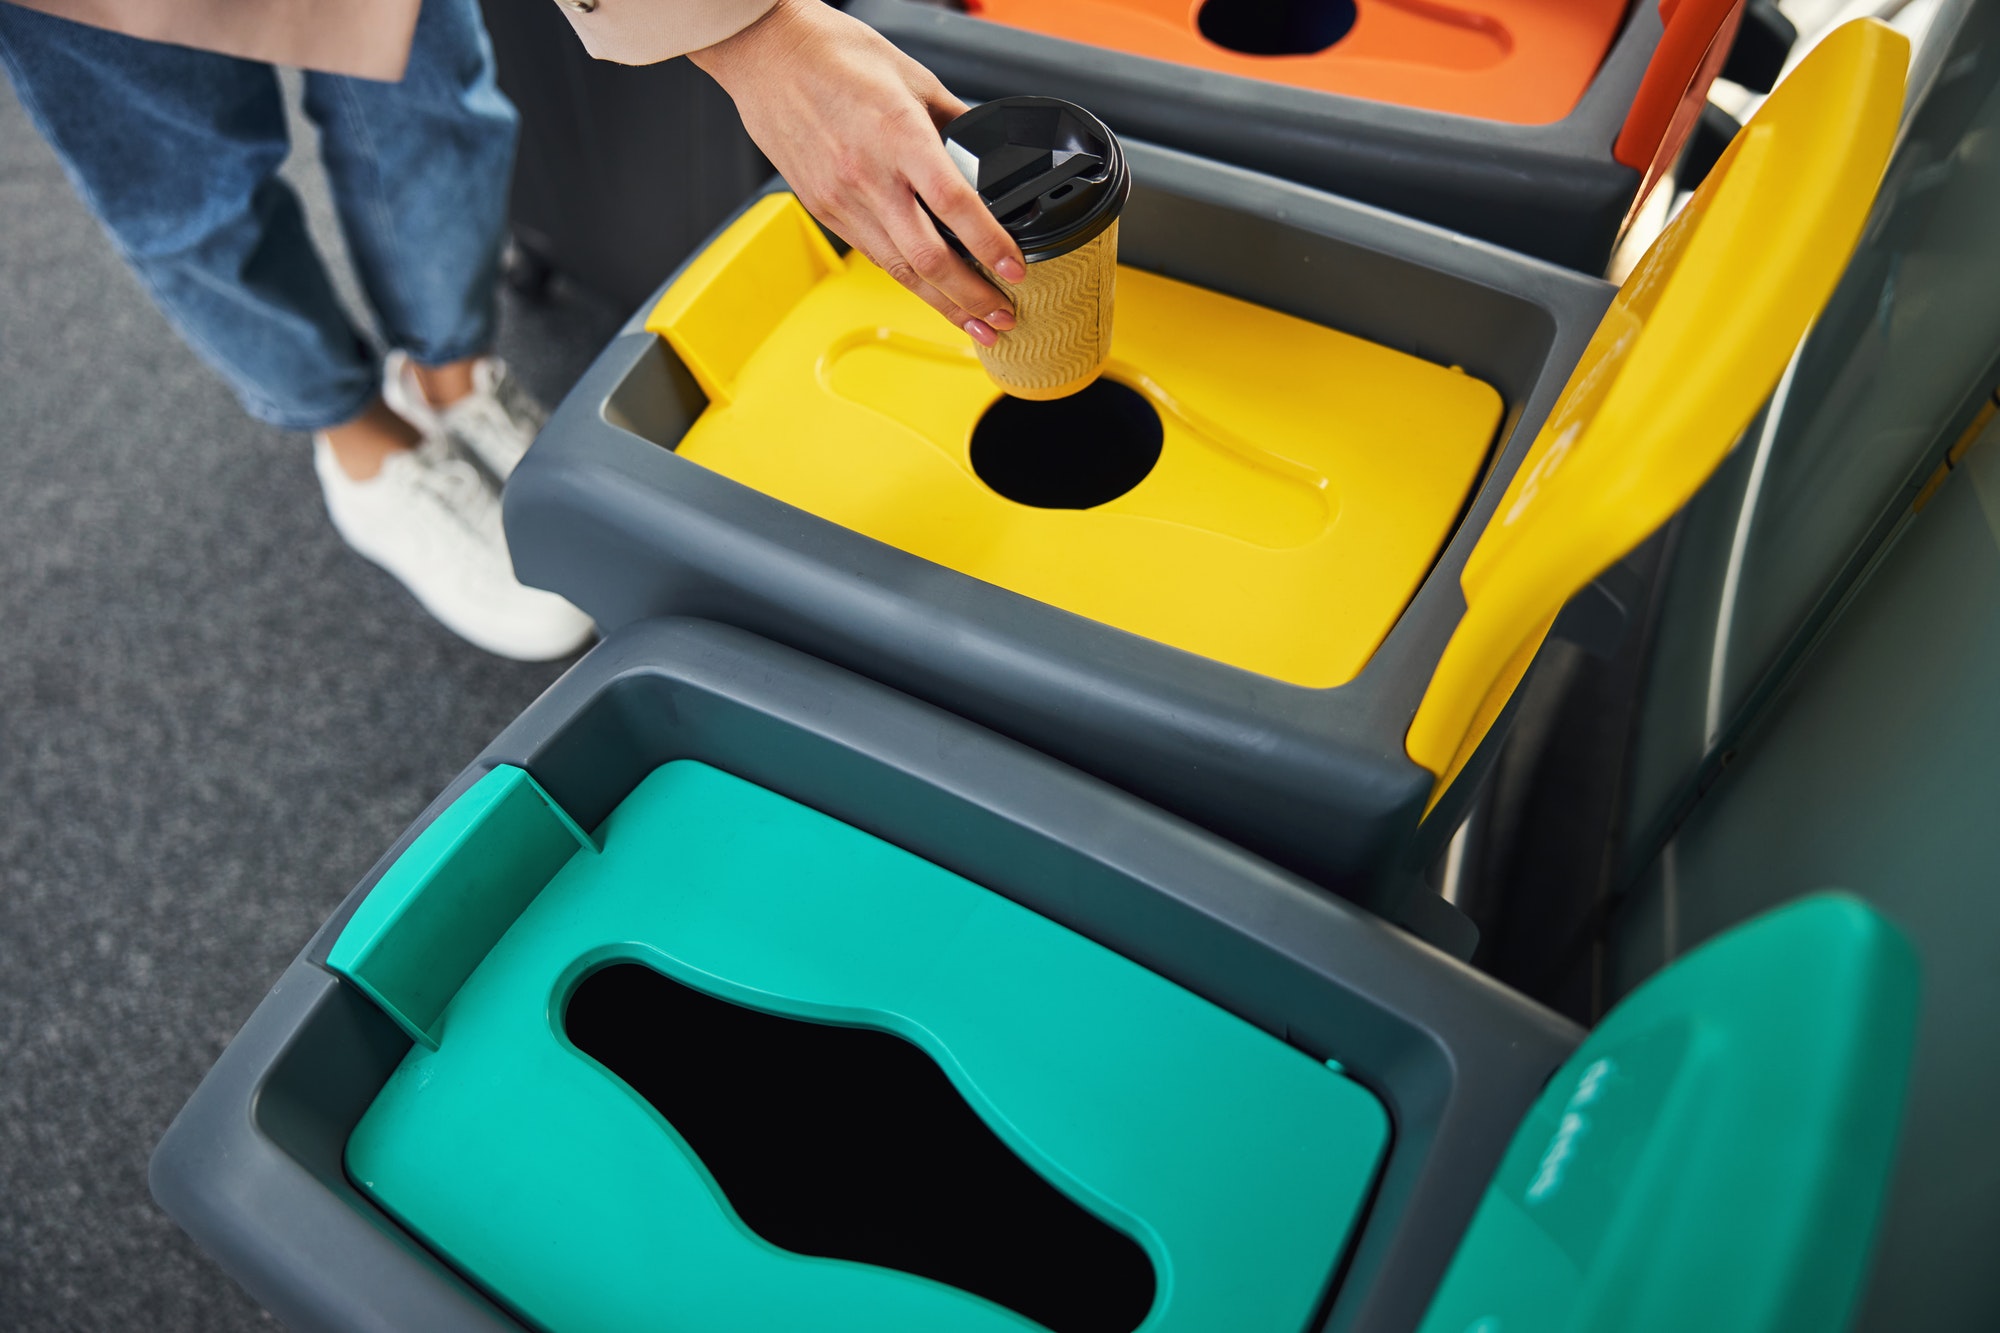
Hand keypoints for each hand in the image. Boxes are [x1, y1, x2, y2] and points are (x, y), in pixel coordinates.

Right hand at [690, 0, 1025, 345]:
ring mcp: (842, 199)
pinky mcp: (824, 211)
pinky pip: (874, 255)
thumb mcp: (912, 77)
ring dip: (943, 303)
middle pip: (929, 257)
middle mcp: (869, 176)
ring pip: (900, 270)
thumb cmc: (834, 55)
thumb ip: (952, 121)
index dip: (989, 245)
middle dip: (973, 298)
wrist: (767, 55)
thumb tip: (982, 155)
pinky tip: (930, 293)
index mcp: (898, 135)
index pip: (955, 205)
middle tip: (1004, 317)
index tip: (1015, 270)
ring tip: (976, 324)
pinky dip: (908, 280)